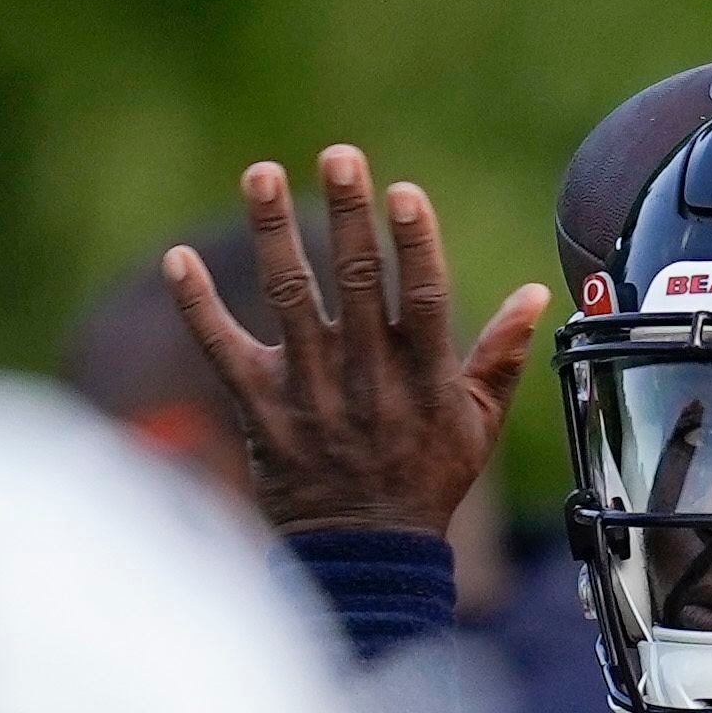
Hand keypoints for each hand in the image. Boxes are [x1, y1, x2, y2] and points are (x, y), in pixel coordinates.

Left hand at [165, 148, 549, 538]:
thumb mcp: (476, 424)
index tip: (402, 191)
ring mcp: (311, 391)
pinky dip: (198, 305)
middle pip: (355, 281)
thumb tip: (533, 295)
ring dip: (273, 233)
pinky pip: (222, 350)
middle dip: (347, 214)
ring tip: (260, 173)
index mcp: (424, 376)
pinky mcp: (261, 410)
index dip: (414, 243)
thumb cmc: (426, 481)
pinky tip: (178, 259)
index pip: (422, 298)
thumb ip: (501, 356)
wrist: (366, 556)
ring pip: (290, 299)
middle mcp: (366, 377)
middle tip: (339, 155)